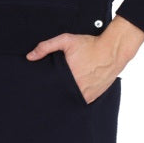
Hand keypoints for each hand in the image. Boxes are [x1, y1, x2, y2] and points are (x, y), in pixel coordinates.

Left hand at [25, 15, 143, 103]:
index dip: (46, 89)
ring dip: (66, 96)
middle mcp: (77, 89)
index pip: (51, 89)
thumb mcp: (66, 40)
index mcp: (68, 77)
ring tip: (63, 89)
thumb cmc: (90, 45)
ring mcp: (86, 95)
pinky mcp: (94, 97)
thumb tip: (30, 56)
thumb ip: (46, 47)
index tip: (43, 87)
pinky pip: (81, 101)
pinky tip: (74, 90)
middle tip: (52, 88)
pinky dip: (77, 97)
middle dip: (55, 93)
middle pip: (60, 96)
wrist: (113, 50)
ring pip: (70, 101)